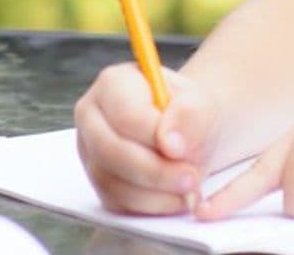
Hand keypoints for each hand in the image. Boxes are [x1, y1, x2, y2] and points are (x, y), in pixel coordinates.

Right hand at [75, 64, 219, 214]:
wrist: (189, 137)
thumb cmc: (191, 115)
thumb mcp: (203, 105)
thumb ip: (191, 115)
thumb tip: (170, 143)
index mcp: (114, 84)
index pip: (126, 115)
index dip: (156, 138)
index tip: (184, 152)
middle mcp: (92, 116)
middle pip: (110, 151)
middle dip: (156, 172)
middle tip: (191, 180)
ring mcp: (90, 152)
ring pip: (111, 182)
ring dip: (156, 194)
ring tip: (189, 190)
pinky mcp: (98, 183)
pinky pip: (116, 204)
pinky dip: (150, 208)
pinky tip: (174, 198)